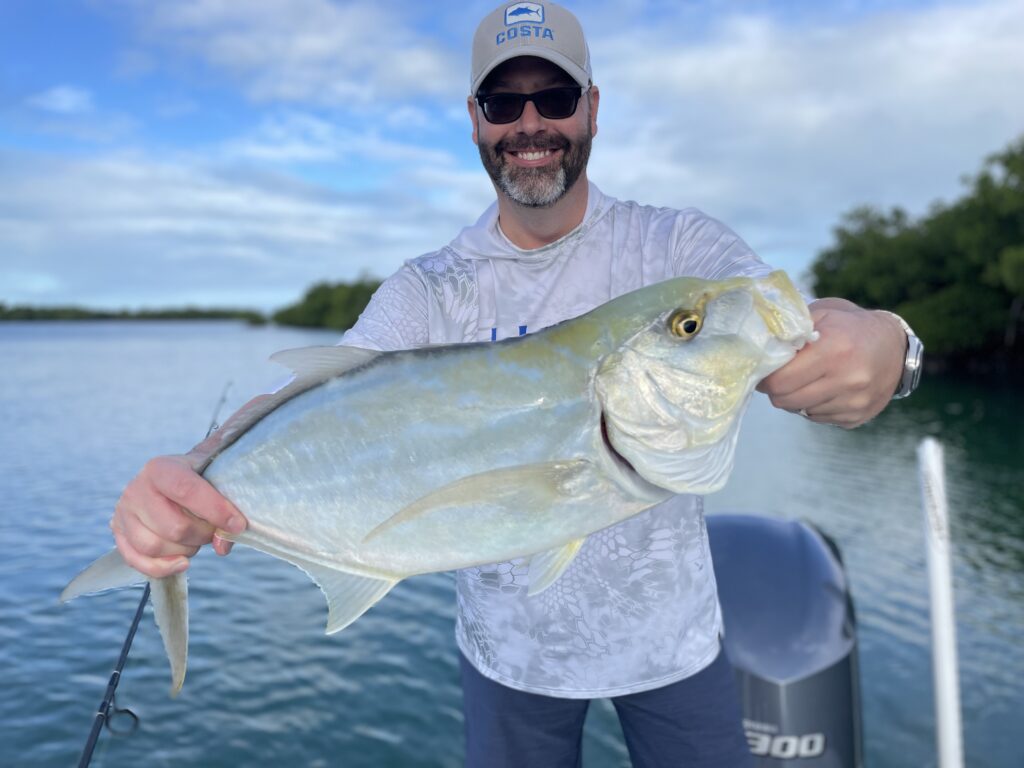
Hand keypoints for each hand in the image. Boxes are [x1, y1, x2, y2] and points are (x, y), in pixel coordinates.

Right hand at [110, 454, 246, 577]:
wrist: (169, 480)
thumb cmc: (197, 479)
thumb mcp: (213, 477)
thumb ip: (227, 505)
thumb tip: (223, 545)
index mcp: (160, 469)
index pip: (187, 490)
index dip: (215, 510)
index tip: (238, 524)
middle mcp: (136, 489)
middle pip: (174, 527)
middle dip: (202, 534)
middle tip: (212, 530)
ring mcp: (123, 513)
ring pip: (155, 547)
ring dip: (185, 550)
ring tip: (195, 539)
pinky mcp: (119, 535)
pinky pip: (138, 562)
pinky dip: (163, 568)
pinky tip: (182, 562)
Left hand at [757, 299, 905, 428]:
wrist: (895, 346)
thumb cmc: (850, 327)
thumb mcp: (823, 315)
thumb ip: (791, 329)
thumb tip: (760, 345)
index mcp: (833, 350)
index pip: (780, 381)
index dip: (765, 378)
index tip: (764, 372)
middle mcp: (847, 379)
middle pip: (785, 401)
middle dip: (777, 390)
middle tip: (781, 377)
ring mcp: (854, 401)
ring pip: (801, 411)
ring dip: (796, 398)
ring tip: (807, 379)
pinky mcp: (858, 416)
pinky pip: (819, 418)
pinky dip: (814, 406)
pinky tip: (825, 388)